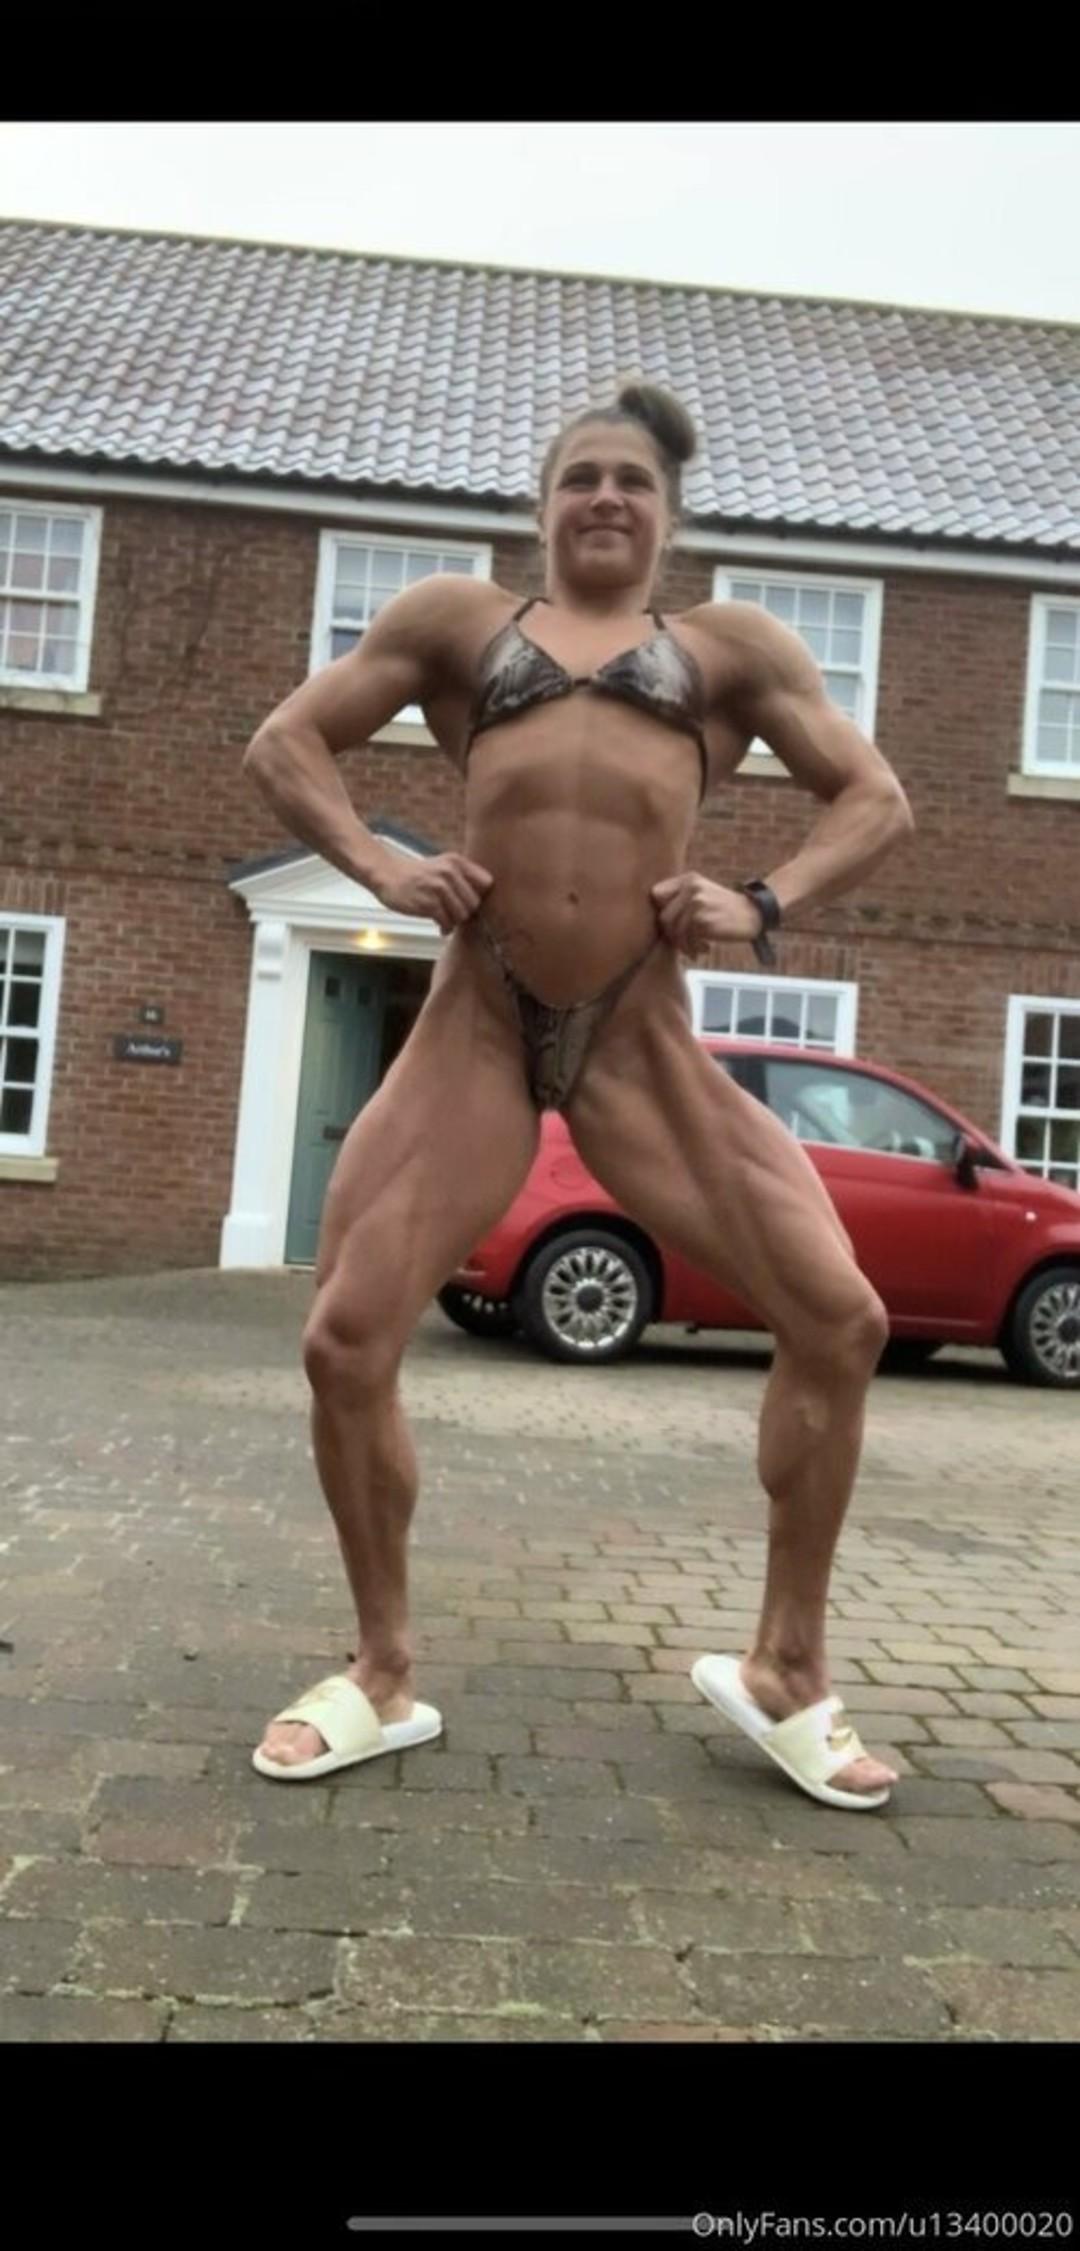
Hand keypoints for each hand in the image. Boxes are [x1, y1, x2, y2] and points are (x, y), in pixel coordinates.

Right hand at [371, 848, 493, 932]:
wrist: (387, 875)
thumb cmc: (418, 875)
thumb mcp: (443, 865)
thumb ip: (464, 877)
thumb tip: (483, 901)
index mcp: (456, 862)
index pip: (487, 882)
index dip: (481, 894)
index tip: (469, 900)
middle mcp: (449, 872)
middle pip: (475, 903)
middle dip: (465, 911)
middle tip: (454, 913)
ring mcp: (438, 888)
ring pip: (462, 914)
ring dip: (454, 921)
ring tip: (445, 918)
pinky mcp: (427, 903)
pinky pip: (446, 922)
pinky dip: (444, 927)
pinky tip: (438, 925)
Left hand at [651, 873, 761, 958]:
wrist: (754, 914)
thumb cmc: (725, 909)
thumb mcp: (703, 894)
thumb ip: (681, 899)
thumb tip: (655, 918)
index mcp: (688, 879)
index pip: (656, 893)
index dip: (661, 911)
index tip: (673, 924)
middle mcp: (691, 887)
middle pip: (663, 916)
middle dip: (671, 934)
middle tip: (684, 942)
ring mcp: (697, 903)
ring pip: (673, 930)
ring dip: (683, 944)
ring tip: (694, 949)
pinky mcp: (703, 919)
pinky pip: (687, 939)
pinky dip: (693, 948)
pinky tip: (705, 949)